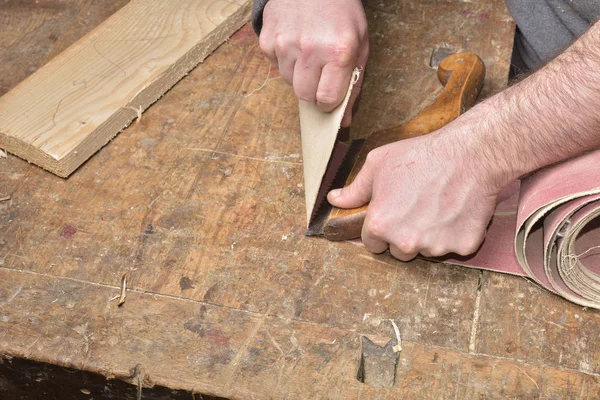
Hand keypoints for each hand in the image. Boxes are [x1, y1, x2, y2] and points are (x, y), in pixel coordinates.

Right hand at [259, 0, 368, 125]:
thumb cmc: (341, 13)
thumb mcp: (360, 43)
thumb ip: (354, 83)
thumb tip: (345, 120)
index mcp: (339, 52)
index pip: (327, 100)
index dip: (329, 101)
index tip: (330, 94)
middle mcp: (310, 50)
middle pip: (305, 96)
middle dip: (313, 91)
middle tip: (319, 73)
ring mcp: (285, 44)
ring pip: (288, 82)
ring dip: (298, 74)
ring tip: (308, 51)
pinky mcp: (267, 40)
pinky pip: (274, 65)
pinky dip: (284, 60)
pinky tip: (294, 41)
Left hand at [326, 122, 503, 260]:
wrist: (469, 153)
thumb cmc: (421, 155)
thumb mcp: (378, 165)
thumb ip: (355, 189)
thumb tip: (335, 200)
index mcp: (380, 225)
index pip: (372, 243)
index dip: (381, 228)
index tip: (393, 214)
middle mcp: (405, 242)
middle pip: (399, 251)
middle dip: (405, 234)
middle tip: (418, 207)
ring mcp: (435, 247)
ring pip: (426, 250)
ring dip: (430, 235)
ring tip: (439, 205)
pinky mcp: (463, 247)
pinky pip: (455, 247)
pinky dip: (457, 234)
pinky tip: (457, 210)